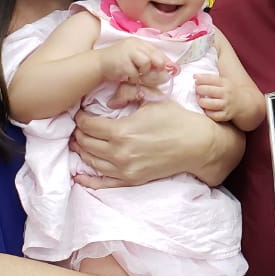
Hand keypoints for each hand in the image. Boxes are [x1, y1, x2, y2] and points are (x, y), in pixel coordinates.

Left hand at [71, 101, 216, 186]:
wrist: (196, 144)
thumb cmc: (176, 119)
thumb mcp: (152, 97)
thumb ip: (127, 92)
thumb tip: (109, 101)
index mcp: (121, 131)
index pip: (88, 125)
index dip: (81, 117)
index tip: (82, 112)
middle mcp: (119, 153)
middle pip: (85, 143)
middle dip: (79, 133)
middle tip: (79, 126)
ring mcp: (125, 169)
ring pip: (90, 161)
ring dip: (81, 151)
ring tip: (79, 142)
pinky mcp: (131, 180)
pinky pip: (102, 183)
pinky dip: (88, 179)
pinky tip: (78, 175)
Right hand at [98, 38, 174, 87]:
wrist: (98, 64)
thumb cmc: (119, 62)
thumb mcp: (135, 57)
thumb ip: (150, 60)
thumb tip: (172, 68)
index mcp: (139, 42)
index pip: (157, 51)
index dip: (166, 62)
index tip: (172, 70)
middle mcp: (134, 45)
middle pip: (155, 57)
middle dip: (157, 68)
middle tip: (152, 75)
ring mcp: (128, 52)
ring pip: (146, 64)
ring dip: (143, 73)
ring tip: (136, 74)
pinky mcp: (122, 63)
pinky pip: (135, 74)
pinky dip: (133, 78)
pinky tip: (127, 77)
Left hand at [194, 72, 239, 122]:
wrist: (243, 103)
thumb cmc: (228, 91)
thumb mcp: (223, 81)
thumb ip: (209, 79)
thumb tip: (195, 76)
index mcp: (225, 83)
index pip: (210, 79)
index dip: (200, 79)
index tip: (195, 80)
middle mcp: (226, 93)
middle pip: (208, 90)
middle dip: (199, 90)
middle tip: (197, 91)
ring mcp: (226, 105)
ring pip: (209, 104)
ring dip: (201, 102)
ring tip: (200, 100)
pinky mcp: (226, 115)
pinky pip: (213, 115)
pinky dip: (208, 112)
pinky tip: (206, 109)